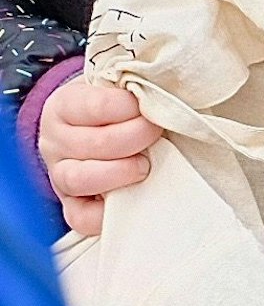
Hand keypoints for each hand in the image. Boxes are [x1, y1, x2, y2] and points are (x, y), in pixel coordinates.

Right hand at [37, 78, 161, 236]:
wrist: (97, 127)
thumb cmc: (116, 105)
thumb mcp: (120, 88)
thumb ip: (137, 90)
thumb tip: (166, 100)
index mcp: (64, 106)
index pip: (95, 106)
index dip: (130, 108)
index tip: (152, 106)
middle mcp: (55, 141)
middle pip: (93, 144)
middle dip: (135, 138)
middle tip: (157, 133)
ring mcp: (59, 175)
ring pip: (79, 179)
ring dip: (120, 172)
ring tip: (146, 166)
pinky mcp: (71, 204)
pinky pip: (78, 217)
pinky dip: (103, 214)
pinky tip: (129, 199)